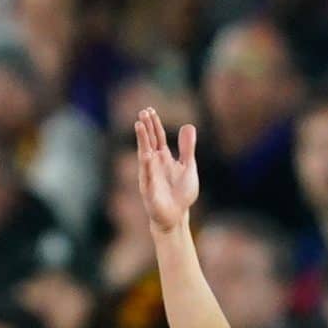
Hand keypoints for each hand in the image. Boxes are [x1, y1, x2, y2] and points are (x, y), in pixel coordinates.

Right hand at [134, 108, 198, 234]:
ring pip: (144, 156)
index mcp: (163, 158)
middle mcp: (153, 165)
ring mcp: (150, 177)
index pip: (157, 137)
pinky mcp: (150, 191)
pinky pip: (148, 177)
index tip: (149, 110)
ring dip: (142, 141)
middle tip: (142, 113)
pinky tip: (147, 155)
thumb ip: (187, 148)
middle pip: (148, 142)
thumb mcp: (188, 166)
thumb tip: (188, 125)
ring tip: (139, 126)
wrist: (176, 217)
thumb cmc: (181, 193)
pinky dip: (147, 167)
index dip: (154, 124)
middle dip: (146, 128)